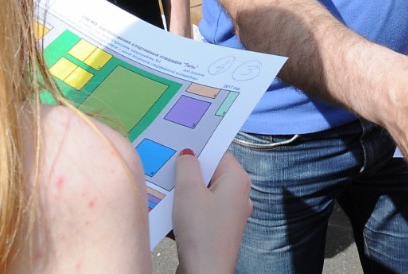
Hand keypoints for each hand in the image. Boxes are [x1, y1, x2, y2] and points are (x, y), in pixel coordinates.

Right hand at [173, 151, 251, 273]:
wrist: (204, 272)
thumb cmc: (201, 232)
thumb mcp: (189, 191)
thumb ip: (187, 166)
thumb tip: (188, 155)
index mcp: (237, 179)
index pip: (218, 152)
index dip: (198, 149)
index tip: (179, 147)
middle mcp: (238, 194)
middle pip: (210, 172)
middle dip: (189, 173)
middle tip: (170, 172)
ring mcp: (229, 213)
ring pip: (204, 192)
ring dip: (185, 193)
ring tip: (169, 195)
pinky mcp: (218, 229)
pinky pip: (201, 210)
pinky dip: (187, 210)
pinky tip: (172, 214)